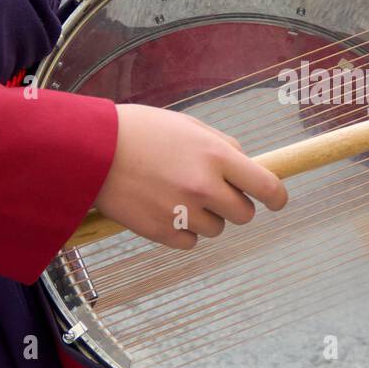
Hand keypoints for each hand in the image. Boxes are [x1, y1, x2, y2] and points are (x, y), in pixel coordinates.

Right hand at [94, 104, 287, 249]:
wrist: (91, 149)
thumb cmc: (139, 131)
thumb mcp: (187, 125)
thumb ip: (221, 145)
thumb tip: (246, 163)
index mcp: (216, 156)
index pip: (266, 186)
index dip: (277, 197)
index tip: (277, 201)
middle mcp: (204, 186)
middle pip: (244, 214)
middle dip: (235, 205)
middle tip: (214, 192)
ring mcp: (182, 212)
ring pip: (217, 229)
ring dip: (207, 217)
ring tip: (178, 195)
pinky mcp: (160, 232)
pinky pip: (190, 241)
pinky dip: (183, 231)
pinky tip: (165, 210)